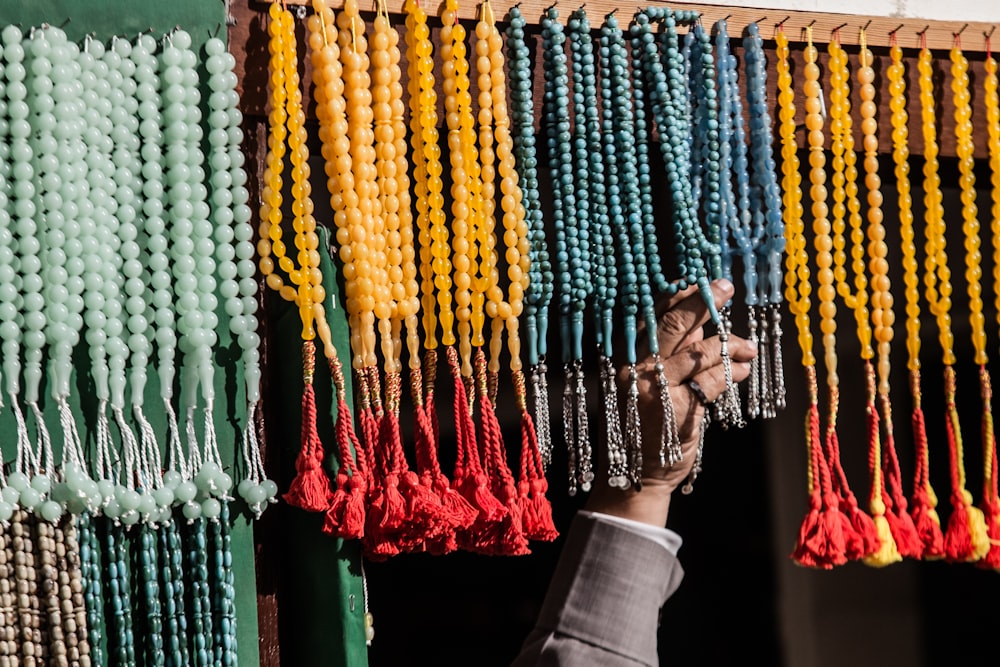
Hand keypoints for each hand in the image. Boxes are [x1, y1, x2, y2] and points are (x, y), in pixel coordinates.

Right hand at [585, 279, 757, 526]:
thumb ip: (670, 353)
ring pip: (700, 351)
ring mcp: (656, 388)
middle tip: (727, 287)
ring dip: (730, 345)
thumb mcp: (650, 384)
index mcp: (627, 357)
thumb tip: (698, 322)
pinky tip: (742, 369)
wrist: (636, 476)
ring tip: (748, 347)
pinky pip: (712, 380)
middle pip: (675, 324)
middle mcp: (637, 368)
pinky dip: (732, 372)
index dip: (678, 295)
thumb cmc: (645, 427)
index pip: (653, 315)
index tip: (700, 280)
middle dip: (705, 302)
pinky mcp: (678, 408)